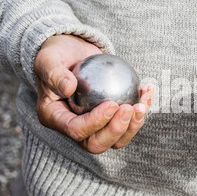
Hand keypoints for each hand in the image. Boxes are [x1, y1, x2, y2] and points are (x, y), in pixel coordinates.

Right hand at [34, 34, 153, 153]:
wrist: (72, 51)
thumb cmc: (56, 54)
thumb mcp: (48, 59)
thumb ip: (54, 73)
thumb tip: (69, 88)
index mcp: (55, 119)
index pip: (76, 130)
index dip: (96, 122)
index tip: (112, 104)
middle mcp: (75, 127)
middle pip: (97, 143)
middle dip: (117, 130)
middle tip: (130, 109)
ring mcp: (95, 125)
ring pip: (117, 138)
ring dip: (134, 125)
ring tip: (143, 103)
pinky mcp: (111, 118)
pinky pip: (128, 121)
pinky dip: (141, 108)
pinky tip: (148, 89)